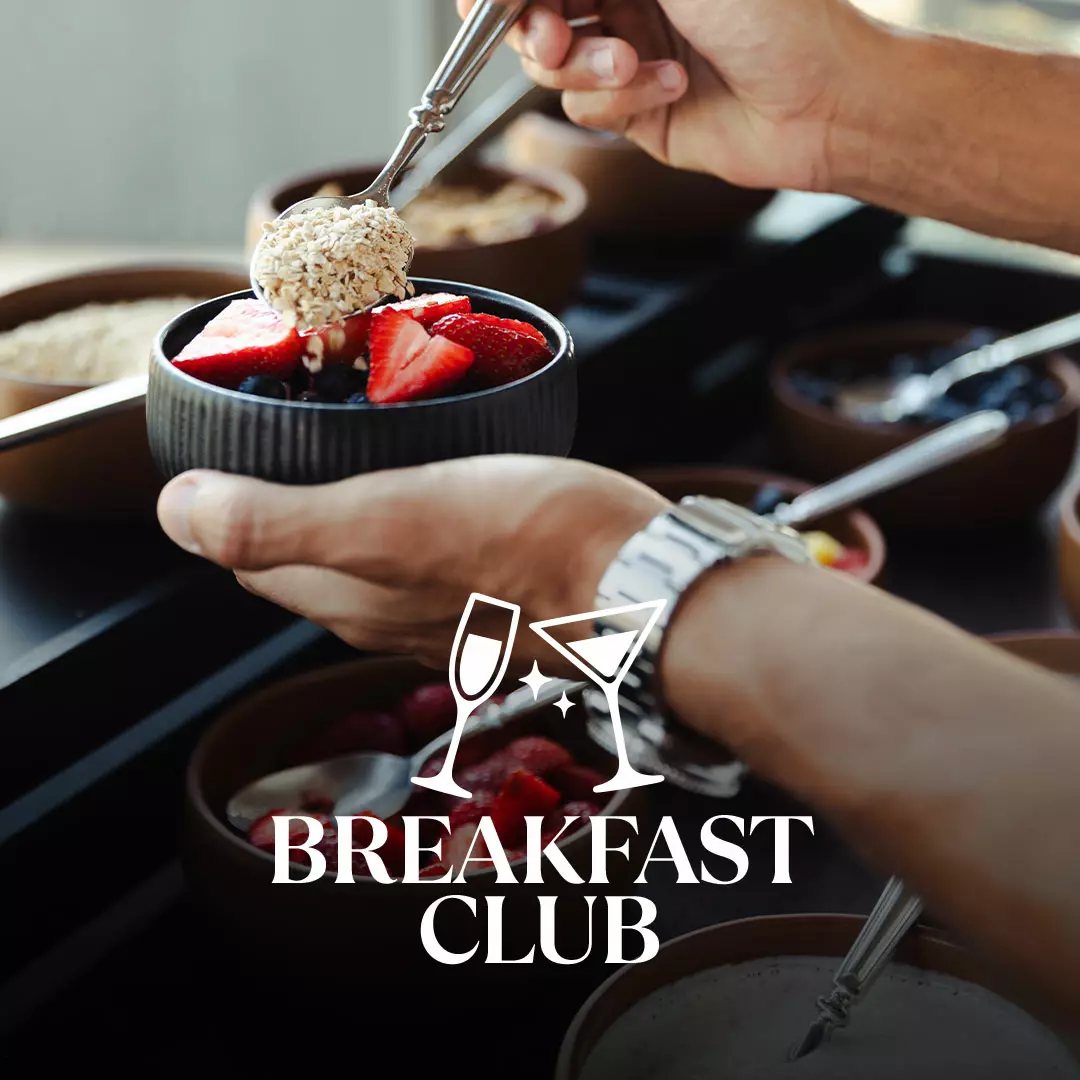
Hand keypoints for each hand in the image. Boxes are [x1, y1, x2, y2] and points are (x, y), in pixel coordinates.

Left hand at [156, 456, 666, 669]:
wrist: (645, 584)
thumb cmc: (529, 542)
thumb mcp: (389, 518)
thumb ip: (276, 523)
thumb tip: (176, 512)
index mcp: (347, 599)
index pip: (250, 555)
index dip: (230, 501)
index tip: (241, 438)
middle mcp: (385, 617)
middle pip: (305, 556)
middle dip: (288, 496)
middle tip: (304, 420)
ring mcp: (442, 613)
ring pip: (368, 554)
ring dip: (353, 502)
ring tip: (370, 437)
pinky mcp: (495, 596)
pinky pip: (428, 552)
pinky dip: (414, 512)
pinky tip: (442, 475)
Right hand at [461, 0, 880, 191]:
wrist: (821, 100)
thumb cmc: (775, 13)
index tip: (486, 3)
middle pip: (533, 9)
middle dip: (534, 26)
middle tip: (549, 38)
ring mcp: (626, 51)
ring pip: (554, 63)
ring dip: (585, 67)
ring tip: (631, 64)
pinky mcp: (634, 109)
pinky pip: (587, 108)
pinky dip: (620, 101)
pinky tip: (670, 88)